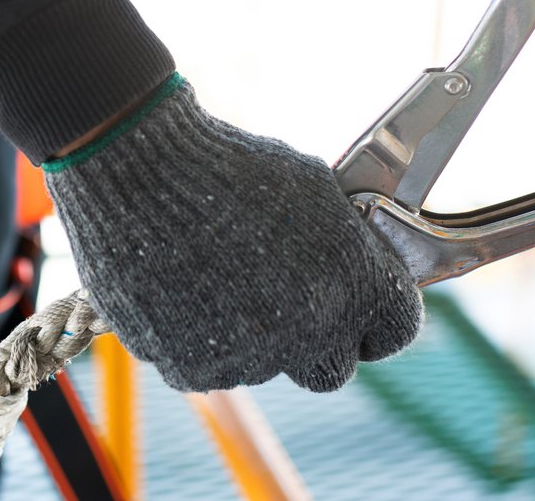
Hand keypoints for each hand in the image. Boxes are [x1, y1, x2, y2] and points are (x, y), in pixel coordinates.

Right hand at [43, 74, 421, 391]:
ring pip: (264, 365)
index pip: (396, 329)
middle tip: (282, 299)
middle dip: (315, 341)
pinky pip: (212, 367)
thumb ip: (349, 241)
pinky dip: (201, 338)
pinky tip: (185, 288)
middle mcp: (310, 333)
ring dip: (251, 334)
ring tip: (215, 274)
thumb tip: (357, 264)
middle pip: (331, 369)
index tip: (353, 303)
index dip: (376, 316)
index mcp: (354, 285)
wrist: (139, 173)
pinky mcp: (193, 368)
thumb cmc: (226, 165)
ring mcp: (250, 359)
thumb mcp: (312, 188)